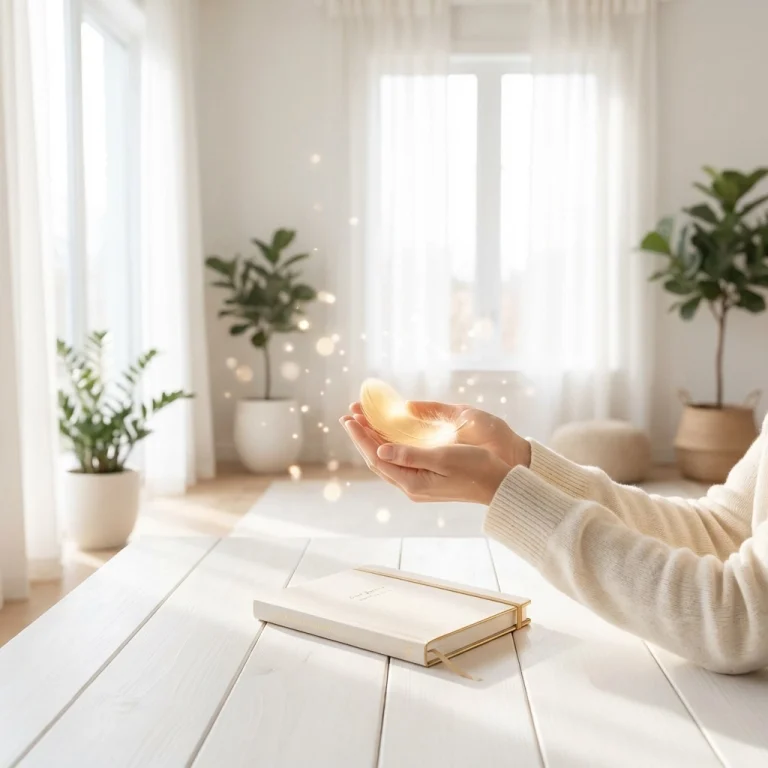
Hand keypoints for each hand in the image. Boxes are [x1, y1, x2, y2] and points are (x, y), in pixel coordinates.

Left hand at [347, 400, 530, 468]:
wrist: (499, 484)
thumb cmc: (475, 467)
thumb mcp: (443, 458)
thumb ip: (411, 454)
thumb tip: (381, 450)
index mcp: (412, 482)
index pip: (377, 457)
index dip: (361, 437)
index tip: (349, 418)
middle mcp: (411, 486)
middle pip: (377, 459)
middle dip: (362, 437)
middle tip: (348, 416)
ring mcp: (418, 484)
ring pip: (387, 460)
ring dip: (373, 440)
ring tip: (360, 423)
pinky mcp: (426, 479)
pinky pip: (398, 461)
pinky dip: (387, 445)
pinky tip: (384, 435)